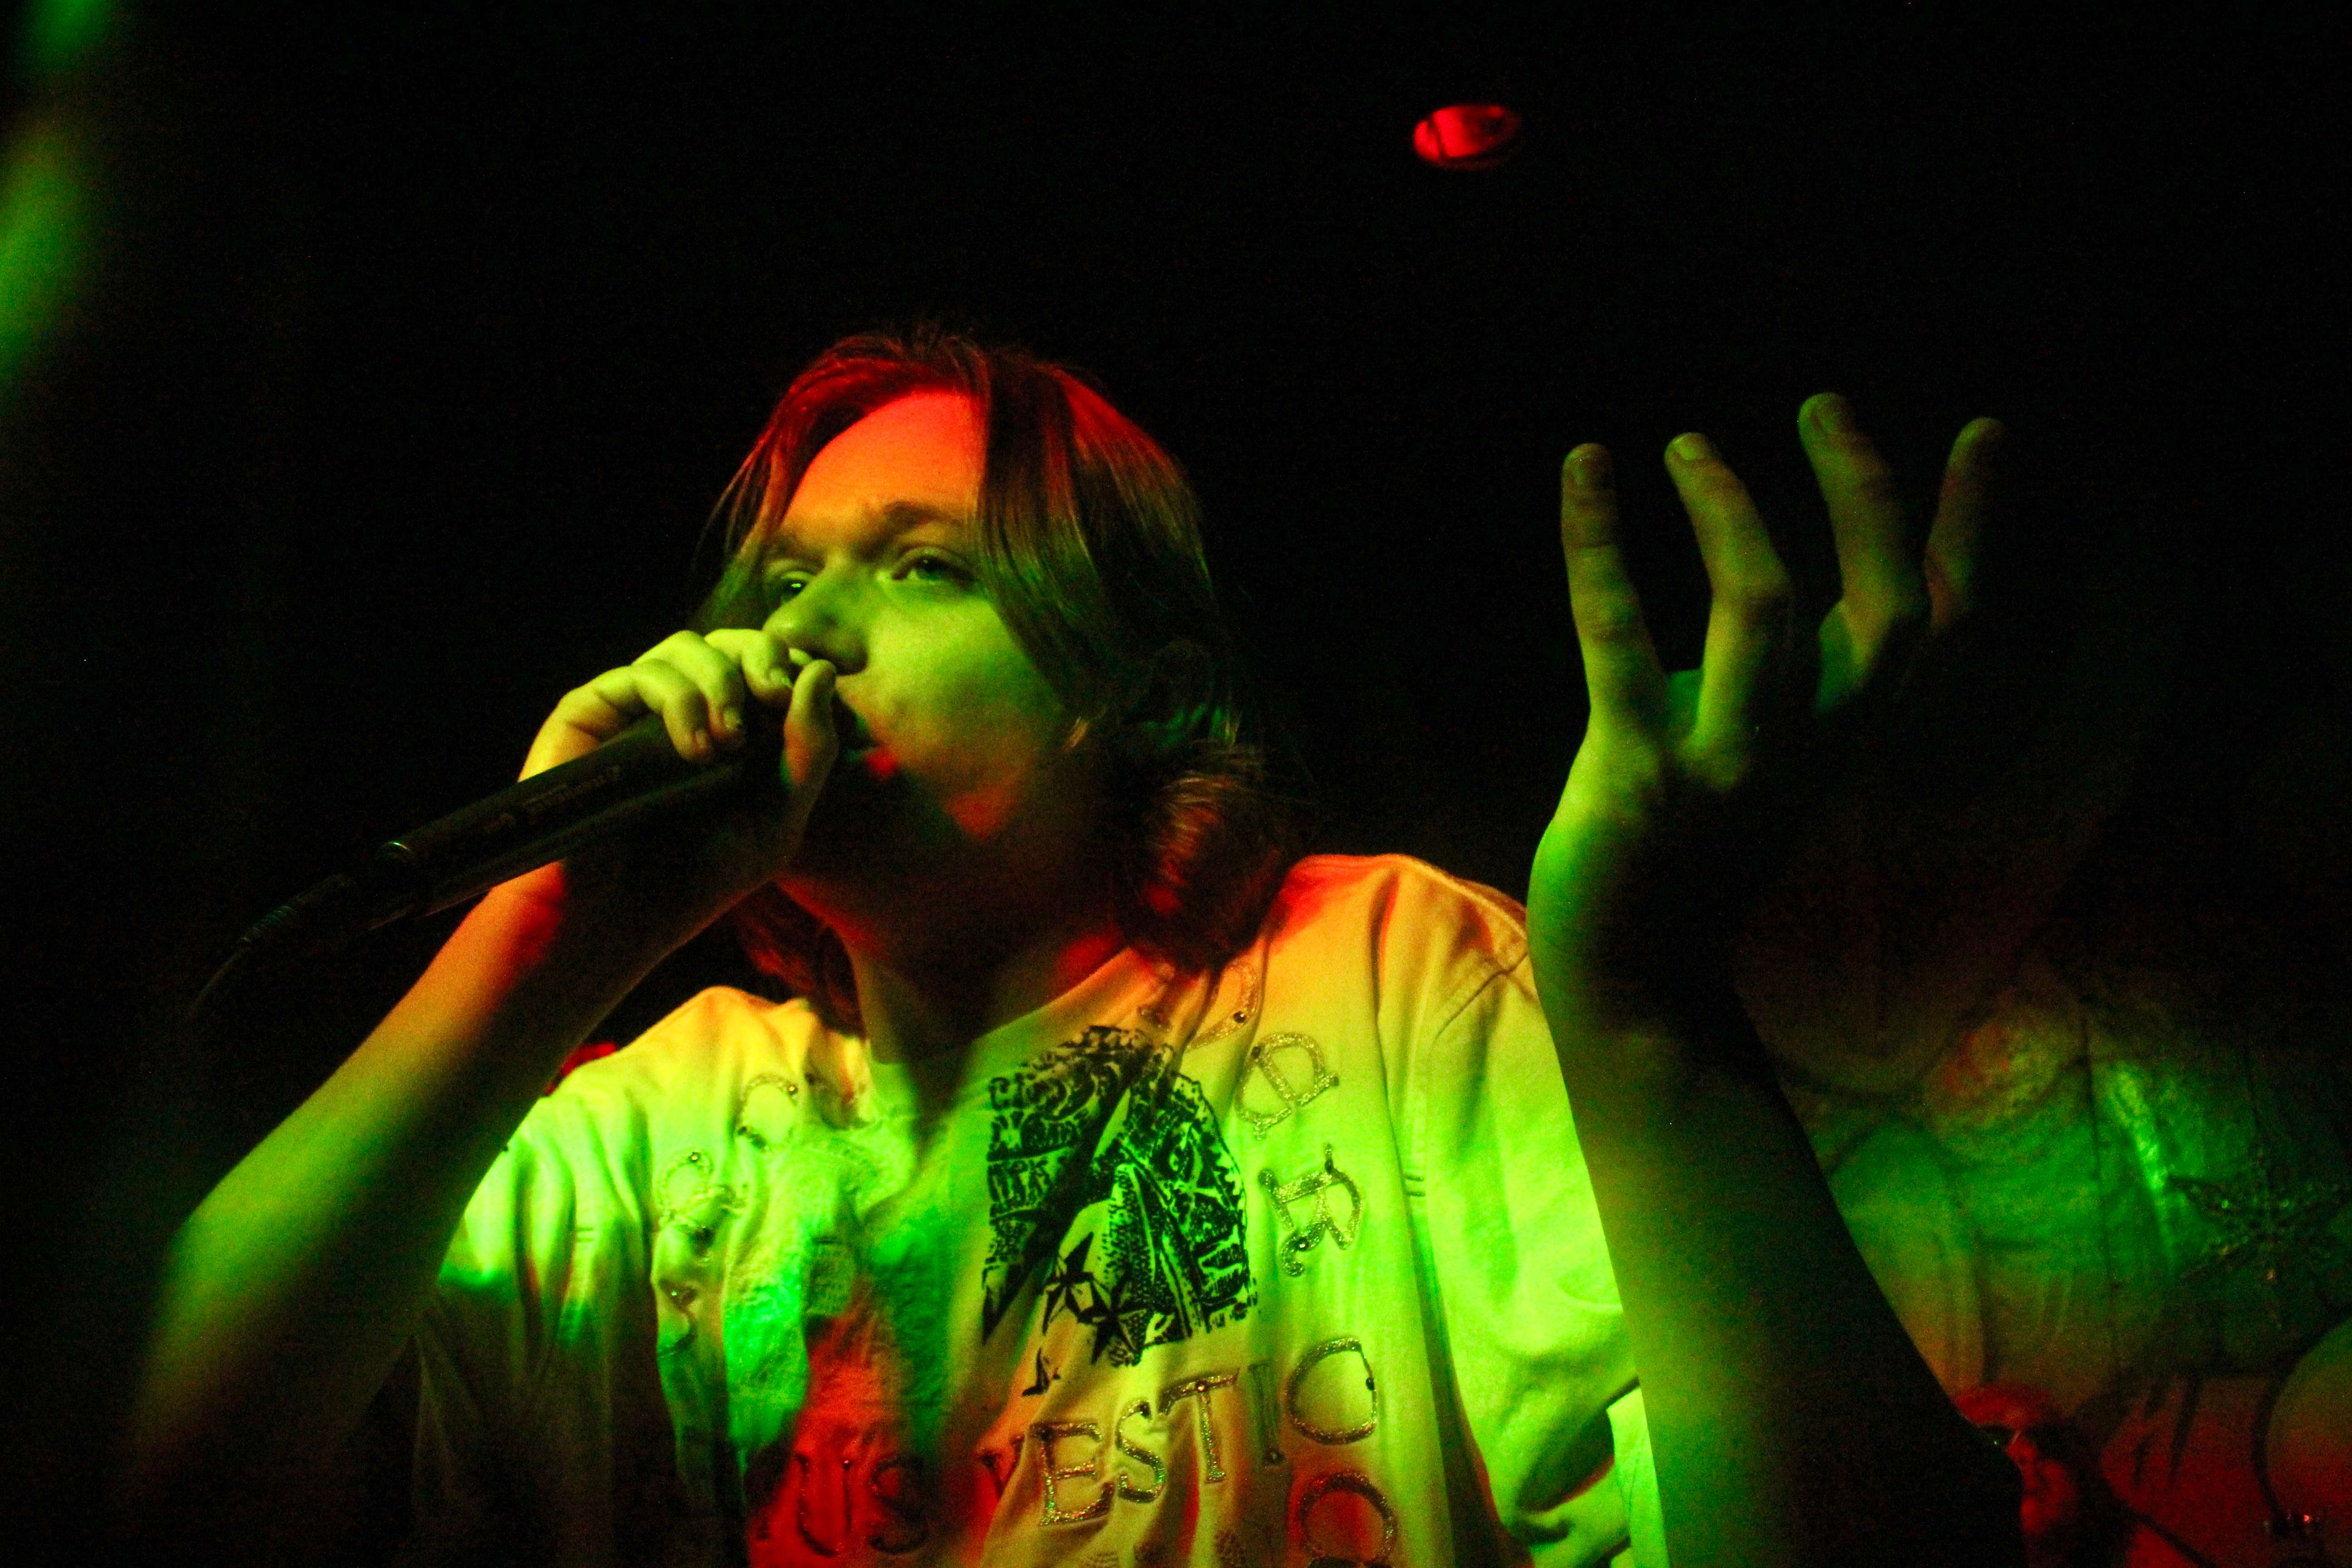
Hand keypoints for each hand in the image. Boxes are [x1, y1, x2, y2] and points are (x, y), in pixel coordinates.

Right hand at [493, 626, 841, 955]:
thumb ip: (809, 749)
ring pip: (687, 647)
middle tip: (776, 693)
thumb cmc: (697, 877)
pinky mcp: (590, 711)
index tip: (812, 700)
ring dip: (722, 681)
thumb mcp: (778, 819)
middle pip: (729, 643)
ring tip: (731, 741)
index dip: (792, 671)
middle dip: (762, 656)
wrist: (621, 919)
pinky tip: (697, 750)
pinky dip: (682, 701)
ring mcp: (633, 708)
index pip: (766, 668)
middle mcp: (681, 710)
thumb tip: (822, 669)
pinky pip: (642, 674)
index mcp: (729, 730)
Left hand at [1528, 394, 2002, 1070]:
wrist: (1634, 973)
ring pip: (1760, 612)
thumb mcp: (1765, 751)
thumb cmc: (1689, 844)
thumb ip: (1786, 672)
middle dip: (1865, 494)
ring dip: (1728, 512)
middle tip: (1821, 404)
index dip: (1972, 526)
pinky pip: (1618, 638)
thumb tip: (1764, 560)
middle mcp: (1812, 752)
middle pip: (1883, 609)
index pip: (1945, 624)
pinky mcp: (1636, 775)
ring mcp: (1727, 767)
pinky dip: (1597, 544)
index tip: (1984, 427)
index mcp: (1852, 740)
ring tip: (1685, 442)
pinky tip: (1584, 469)